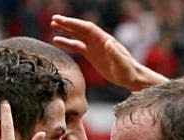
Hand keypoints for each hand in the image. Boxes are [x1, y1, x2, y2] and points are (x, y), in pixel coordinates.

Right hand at [50, 14, 167, 90]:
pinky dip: (67, 43)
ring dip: (66, 30)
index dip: (75, 24)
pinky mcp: (91, 55)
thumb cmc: (127, 70)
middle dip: (68, 23)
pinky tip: (57, 41)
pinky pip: (77, 46)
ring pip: (77, 35)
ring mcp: (94, 47)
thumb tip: (108, 42)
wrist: (130, 77)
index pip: (87, 28)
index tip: (64, 21)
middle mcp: (98, 40)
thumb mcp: (122, 63)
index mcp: (104, 40)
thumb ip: (115, 53)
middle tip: (54, 18)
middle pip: (80, 29)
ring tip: (53, 24)